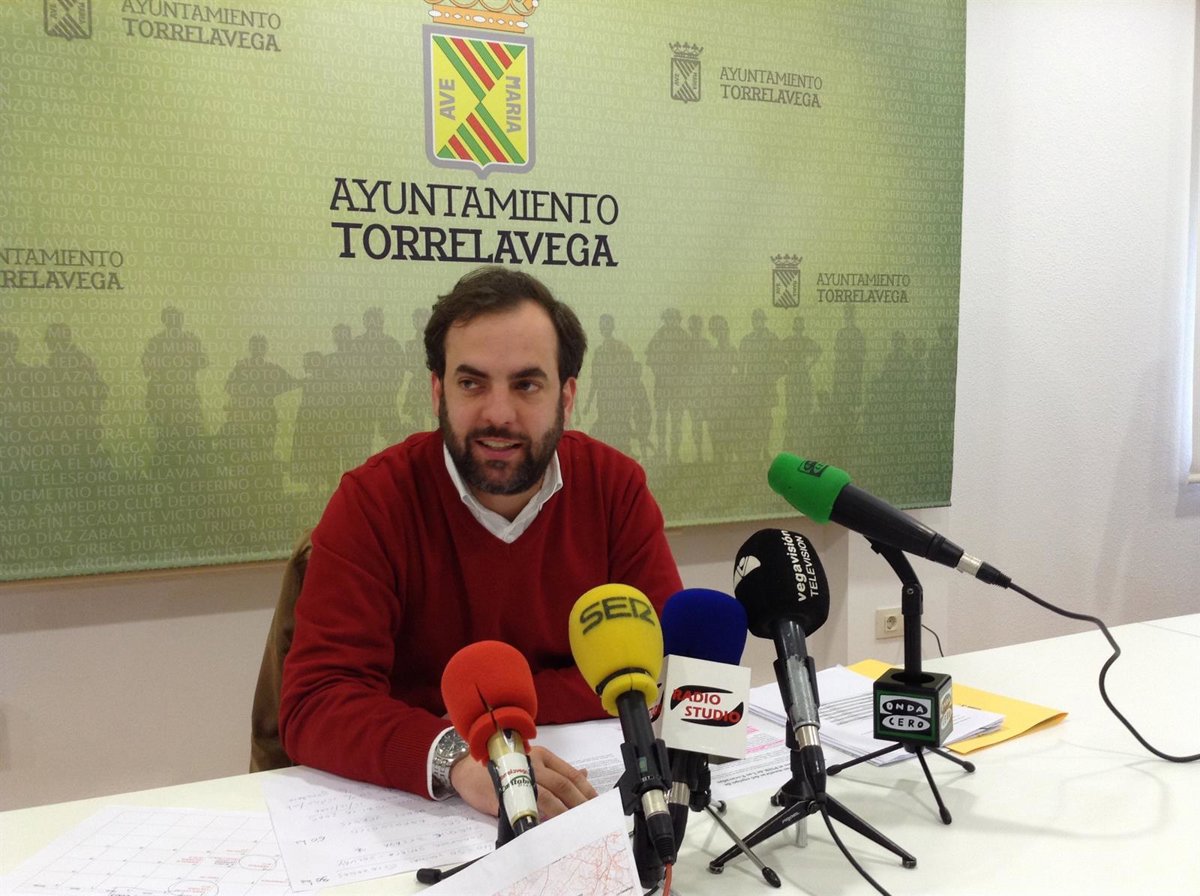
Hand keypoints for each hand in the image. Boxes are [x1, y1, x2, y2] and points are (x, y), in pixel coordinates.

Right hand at [448, 745, 598, 820]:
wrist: (467, 771)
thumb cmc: (502, 768)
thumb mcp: (531, 764)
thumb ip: (556, 771)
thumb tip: (584, 776)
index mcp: (541, 755)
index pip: (570, 773)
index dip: (585, 789)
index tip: (596, 804)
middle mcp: (532, 763)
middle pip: (562, 784)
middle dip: (579, 803)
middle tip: (590, 818)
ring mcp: (519, 778)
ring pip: (547, 796)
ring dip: (563, 813)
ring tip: (574, 825)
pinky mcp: (505, 793)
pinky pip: (527, 808)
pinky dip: (540, 818)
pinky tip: (548, 827)